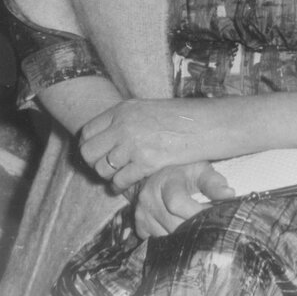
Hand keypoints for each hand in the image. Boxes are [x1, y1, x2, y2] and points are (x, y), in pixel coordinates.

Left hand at [78, 98, 224, 191]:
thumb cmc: (182, 117)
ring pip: (103, 168)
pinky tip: (125, 186)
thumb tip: (108, 137)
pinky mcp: (147, 161)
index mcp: (123, 109)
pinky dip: (120, 186)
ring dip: (108, 176)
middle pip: (89, 152)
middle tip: (105, 169)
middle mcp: (124, 125)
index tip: (98, 154)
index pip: (88, 132)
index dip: (89, 146)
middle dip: (95, 164)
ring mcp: (135, 143)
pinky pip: (120, 180)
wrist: (208, 123)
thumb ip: (127, 120)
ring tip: (117, 178)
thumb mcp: (149, 109)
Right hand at [133, 162, 235, 238]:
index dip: (197, 213)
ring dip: (184, 236)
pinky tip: (182, 233)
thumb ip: (214, 182)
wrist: (159, 175)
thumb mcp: (201, 171)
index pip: (177, 203)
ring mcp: (142, 214)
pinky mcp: (140, 227)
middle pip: (174, 224)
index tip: (214, 215)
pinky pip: (159, 242)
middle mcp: (149, 198)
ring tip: (197, 228)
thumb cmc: (186, 173)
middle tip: (210, 226)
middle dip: (195, 227)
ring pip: (167, 236)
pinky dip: (172, 241)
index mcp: (166, 181)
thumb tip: (230, 194)